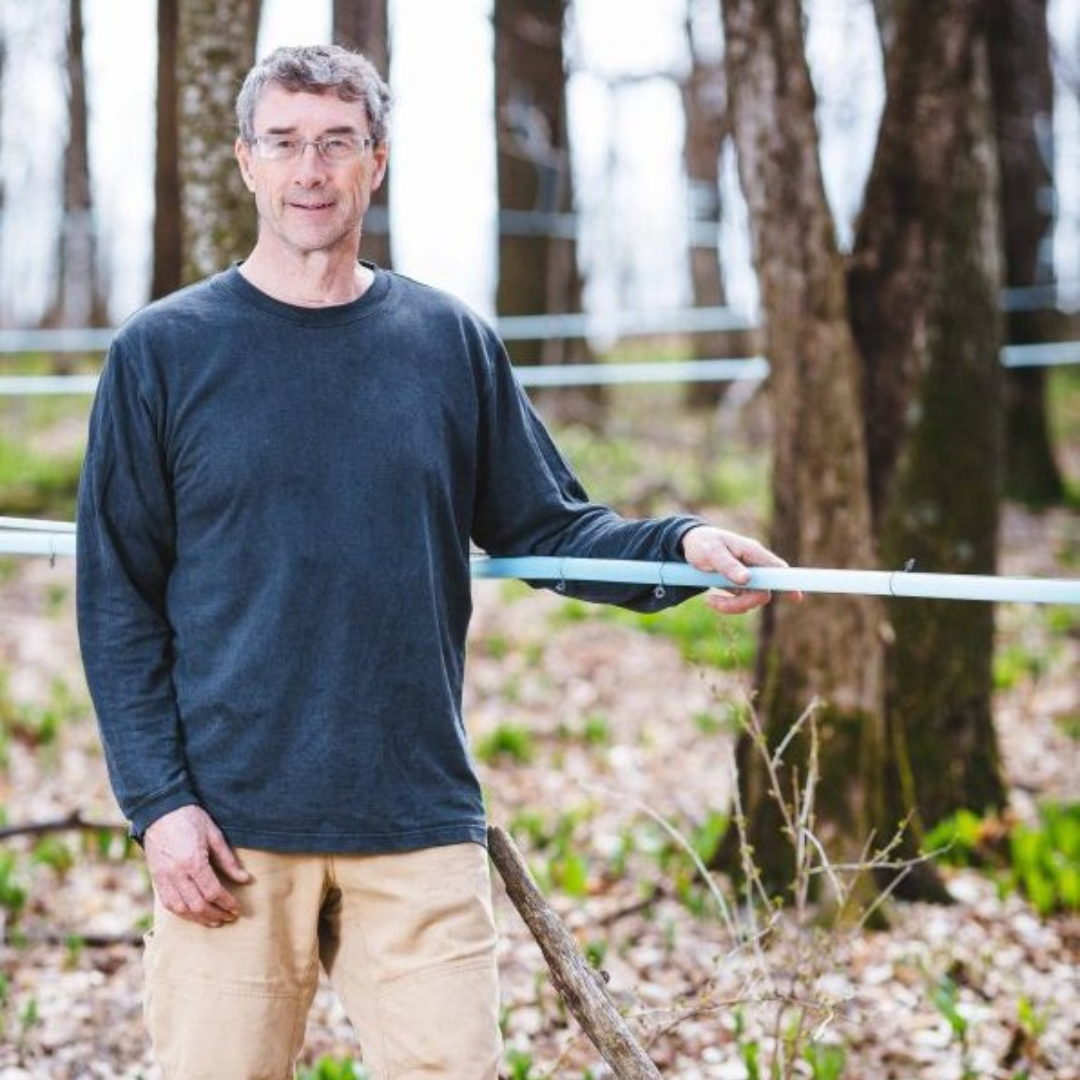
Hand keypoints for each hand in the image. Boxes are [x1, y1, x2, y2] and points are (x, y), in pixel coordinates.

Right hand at [144, 804, 251, 926]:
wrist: (160, 810)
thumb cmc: (191, 819)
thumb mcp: (214, 835)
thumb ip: (228, 860)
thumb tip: (245, 879)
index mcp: (193, 861)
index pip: (212, 891)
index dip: (226, 902)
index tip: (237, 908)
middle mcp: (176, 874)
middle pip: (197, 905)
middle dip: (215, 914)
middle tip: (229, 917)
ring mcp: (164, 878)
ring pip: (181, 909)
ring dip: (199, 919)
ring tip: (214, 920)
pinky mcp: (156, 878)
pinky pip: (168, 903)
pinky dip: (182, 913)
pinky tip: (194, 914)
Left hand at [681, 525, 799, 614]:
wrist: (691, 546)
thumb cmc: (703, 543)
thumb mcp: (712, 552)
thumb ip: (728, 565)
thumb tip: (746, 580)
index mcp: (752, 552)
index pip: (777, 569)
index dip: (788, 583)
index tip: (796, 597)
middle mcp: (754, 565)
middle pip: (763, 592)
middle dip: (741, 603)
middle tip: (713, 601)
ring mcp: (749, 577)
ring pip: (751, 601)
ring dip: (730, 606)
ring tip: (708, 599)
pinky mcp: (740, 586)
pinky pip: (741, 603)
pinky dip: (726, 606)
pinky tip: (710, 599)